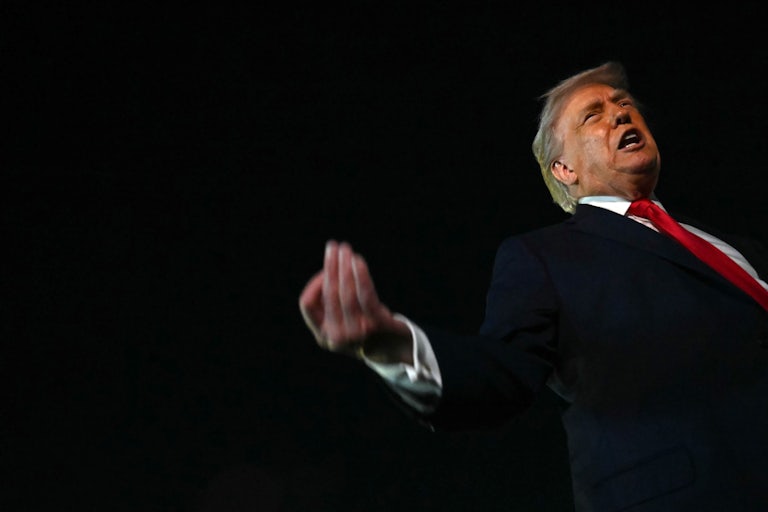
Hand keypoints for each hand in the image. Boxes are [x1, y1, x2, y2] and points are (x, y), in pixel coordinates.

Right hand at [298, 240, 411, 361]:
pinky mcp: (377, 324)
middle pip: (328, 293)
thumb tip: (329, 268)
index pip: (307, 302)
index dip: (315, 282)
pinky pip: (365, 294)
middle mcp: (337, 336)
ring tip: (345, 249)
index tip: (327, 269)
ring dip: (344, 266)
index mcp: (323, 334)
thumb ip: (330, 300)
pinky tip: (358, 261)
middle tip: (333, 246)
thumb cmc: (364, 326)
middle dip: (330, 266)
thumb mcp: (341, 319)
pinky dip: (360, 275)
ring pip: (345, 293)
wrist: (395, 348)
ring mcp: (358, 332)